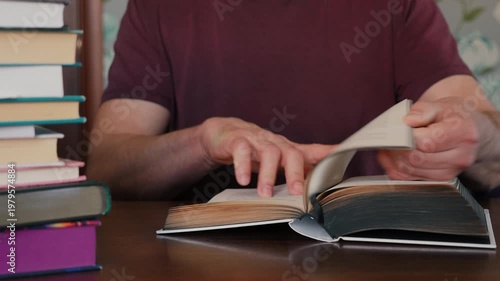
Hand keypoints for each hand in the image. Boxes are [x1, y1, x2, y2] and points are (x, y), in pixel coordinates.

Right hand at [199, 117, 335, 196]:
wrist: (224, 133)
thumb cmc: (255, 149)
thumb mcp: (277, 159)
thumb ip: (296, 168)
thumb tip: (320, 181)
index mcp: (286, 149)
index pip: (310, 151)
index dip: (326, 153)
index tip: (342, 155)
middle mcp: (275, 143)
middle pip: (290, 153)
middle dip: (295, 173)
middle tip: (296, 192)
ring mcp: (256, 140)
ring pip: (268, 152)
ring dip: (268, 174)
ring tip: (265, 193)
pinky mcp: (237, 140)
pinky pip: (241, 150)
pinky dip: (242, 165)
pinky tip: (242, 180)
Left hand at [377, 98, 481, 180]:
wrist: (472, 130)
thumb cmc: (455, 116)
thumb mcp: (441, 105)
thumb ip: (422, 111)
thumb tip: (407, 121)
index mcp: (463, 134)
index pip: (426, 142)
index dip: (405, 138)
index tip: (395, 131)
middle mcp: (460, 156)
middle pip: (417, 158)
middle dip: (396, 149)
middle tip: (386, 139)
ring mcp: (451, 171)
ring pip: (411, 170)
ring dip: (393, 159)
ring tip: (387, 146)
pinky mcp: (441, 179)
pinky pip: (411, 178)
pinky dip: (396, 168)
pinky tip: (390, 157)